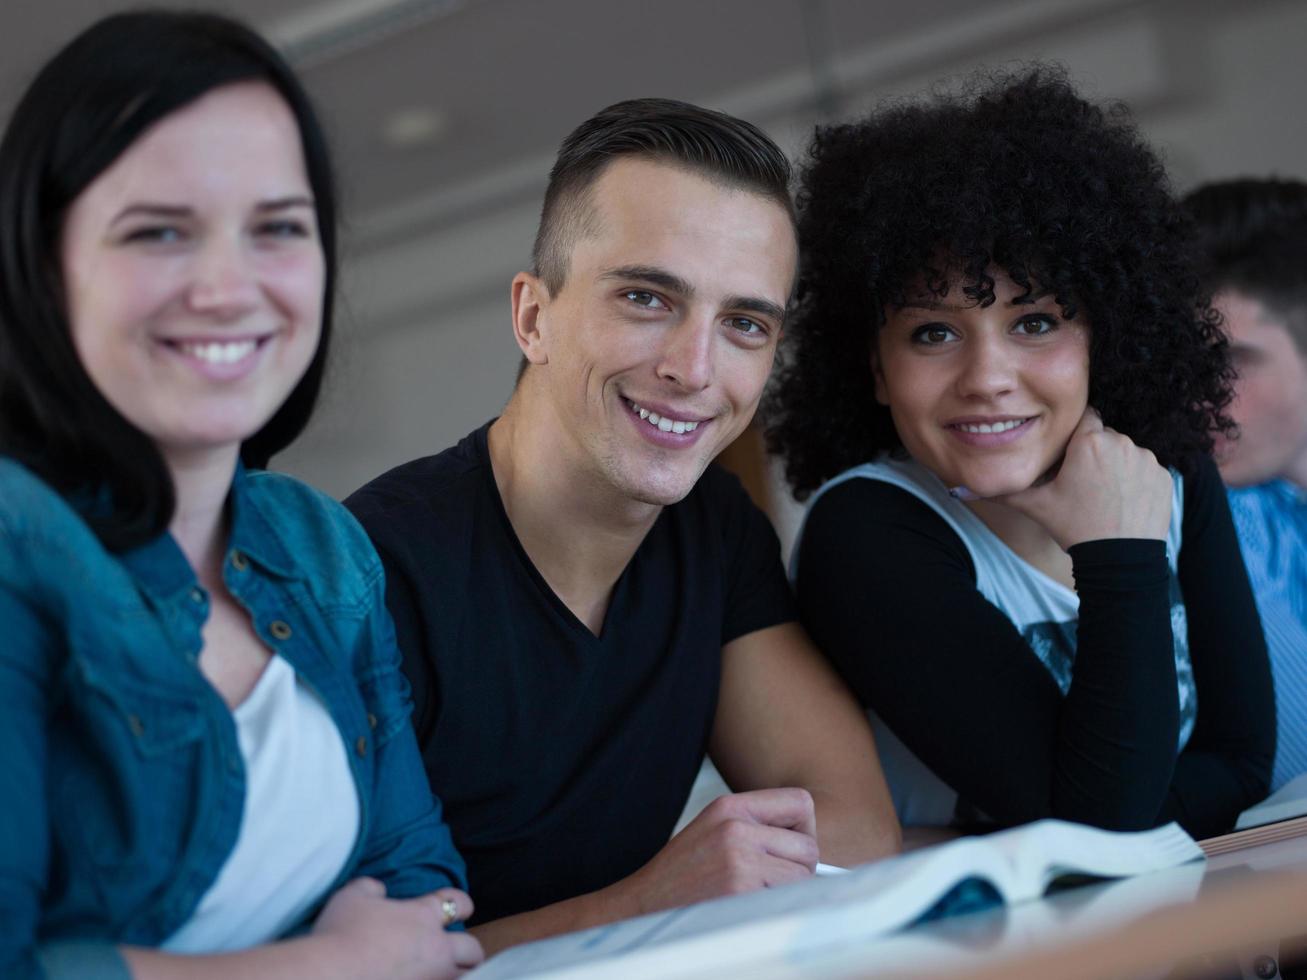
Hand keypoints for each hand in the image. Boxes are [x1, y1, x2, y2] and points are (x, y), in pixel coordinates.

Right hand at [313, 877, 483, 979]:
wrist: (328, 976)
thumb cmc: (339, 934)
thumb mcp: (352, 896)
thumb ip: (371, 888)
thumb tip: (379, 890)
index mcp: (423, 917)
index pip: (458, 902)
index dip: (461, 903)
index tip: (460, 907)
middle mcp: (436, 949)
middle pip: (473, 950)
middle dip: (469, 951)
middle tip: (459, 953)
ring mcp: (432, 979)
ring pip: (464, 979)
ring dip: (457, 975)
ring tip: (444, 974)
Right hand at [617, 788, 818, 915]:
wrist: (643, 907)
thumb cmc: (684, 878)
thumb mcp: (715, 834)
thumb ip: (757, 830)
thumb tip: (813, 848)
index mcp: (730, 806)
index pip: (801, 802)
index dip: (803, 830)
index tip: (787, 850)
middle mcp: (735, 826)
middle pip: (809, 846)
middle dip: (798, 870)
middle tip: (766, 882)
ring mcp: (738, 857)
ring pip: (803, 877)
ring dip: (786, 893)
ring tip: (751, 895)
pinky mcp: (740, 888)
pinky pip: (787, 900)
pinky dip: (774, 909)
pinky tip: (745, 908)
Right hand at [998, 407, 1172, 549]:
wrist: (1121, 560)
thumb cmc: (1076, 528)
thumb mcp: (1036, 507)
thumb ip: (1005, 490)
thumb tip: (966, 489)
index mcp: (1088, 442)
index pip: (1083, 418)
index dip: (1075, 437)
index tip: (1071, 456)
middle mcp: (1120, 442)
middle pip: (1103, 437)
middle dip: (1094, 453)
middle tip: (1083, 483)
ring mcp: (1146, 459)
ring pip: (1125, 453)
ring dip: (1116, 467)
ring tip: (1105, 496)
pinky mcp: (1163, 476)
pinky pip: (1145, 469)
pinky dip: (1136, 481)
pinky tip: (1124, 503)